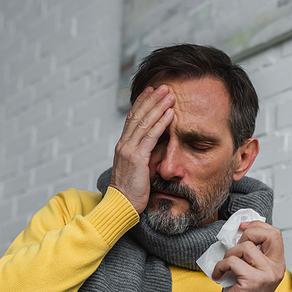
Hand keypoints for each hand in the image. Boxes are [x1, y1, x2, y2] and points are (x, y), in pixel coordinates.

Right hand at [109, 85, 174, 212]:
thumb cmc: (132, 191)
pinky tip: (170, 113)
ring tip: (169, 94)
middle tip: (162, 86)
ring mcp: (129, 150)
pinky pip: (150, 136)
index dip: (141, 103)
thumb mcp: (142, 169)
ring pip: (144, 122)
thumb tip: (164, 144)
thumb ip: (150, 155)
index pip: (132, 119)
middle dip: (151, 99)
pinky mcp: (137, 158)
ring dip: (158, 106)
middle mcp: (124, 145)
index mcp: (123, 146)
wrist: (121, 205)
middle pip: (137, 115)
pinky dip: (161, 123)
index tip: (150, 91)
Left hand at [212, 222, 285, 291]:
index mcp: (277, 264)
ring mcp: (266, 275)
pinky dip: (220, 266)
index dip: (257, 225)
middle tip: (235, 247)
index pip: (275, 234)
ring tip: (225, 267)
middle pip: (268, 234)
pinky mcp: (252, 280)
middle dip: (247, 233)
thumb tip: (238, 232)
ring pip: (245, 247)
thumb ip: (250, 254)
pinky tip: (218, 275)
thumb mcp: (250, 271)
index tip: (242, 227)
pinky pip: (232, 261)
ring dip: (229, 254)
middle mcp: (275, 269)